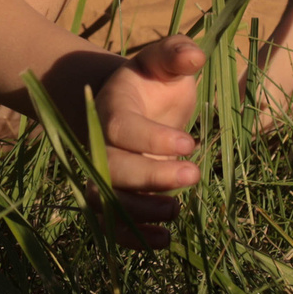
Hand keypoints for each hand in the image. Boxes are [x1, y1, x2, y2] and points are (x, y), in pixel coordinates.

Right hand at [88, 34, 204, 249]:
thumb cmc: (151, 84)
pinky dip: (132, 238)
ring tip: (175, 210)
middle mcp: (98, 143)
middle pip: (111, 167)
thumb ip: (176, 54)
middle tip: (193, 174)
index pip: (120, 126)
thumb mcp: (163, 62)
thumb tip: (194, 55)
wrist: (125, 106)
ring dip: (138, 212)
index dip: (150, 138)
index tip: (189, 142)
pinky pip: (110, 225)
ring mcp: (101, 173)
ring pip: (104, 200)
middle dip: (151, 177)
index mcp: (110, 107)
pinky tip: (164, 240)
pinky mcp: (110, 198)